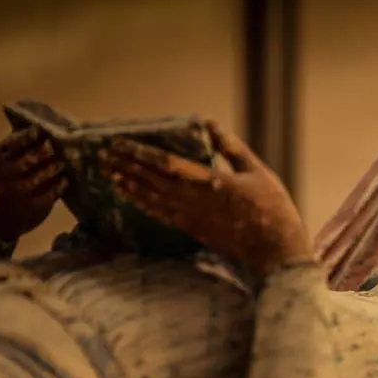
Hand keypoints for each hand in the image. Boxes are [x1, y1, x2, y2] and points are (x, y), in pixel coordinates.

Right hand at [0, 127, 66, 241]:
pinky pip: (51, 193)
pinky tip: (64, 180)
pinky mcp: (32, 207)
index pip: (13, 143)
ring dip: (55, 168)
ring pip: (41, 176)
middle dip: (44, 152)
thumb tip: (41, 132)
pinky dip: (60, 185)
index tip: (40, 130)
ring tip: (62, 163)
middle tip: (54, 146)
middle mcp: (4, 175)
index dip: (28, 136)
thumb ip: (14, 151)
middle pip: (29, 159)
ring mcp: (18, 192)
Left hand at [98, 122, 312, 274]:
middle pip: (151, 180)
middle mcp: (194, 200)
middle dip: (126, 166)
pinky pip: (161, 214)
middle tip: (103, 154)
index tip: (119, 143)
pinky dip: (143, 204)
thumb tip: (210, 126)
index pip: (165, 164)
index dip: (139, 153)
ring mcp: (191, 217)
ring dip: (129, 185)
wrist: (274, 252)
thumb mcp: (258, 173)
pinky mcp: (193, 229)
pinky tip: (131, 197)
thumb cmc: (272, 209)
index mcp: (210, 182)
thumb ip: (232, 150)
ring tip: (110, 173)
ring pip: (152, 198)